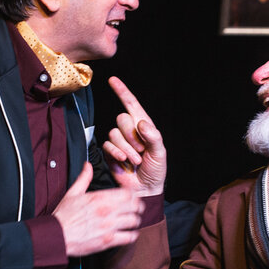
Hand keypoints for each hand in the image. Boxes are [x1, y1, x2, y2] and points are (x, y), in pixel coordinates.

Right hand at [53, 162, 142, 255]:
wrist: (56, 235)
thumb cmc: (63, 216)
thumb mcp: (72, 193)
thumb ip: (84, 178)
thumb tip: (88, 165)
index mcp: (100, 197)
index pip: (128, 193)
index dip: (133, 195)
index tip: (133, 197)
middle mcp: (107, 211)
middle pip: (135, 206)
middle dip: (138, 207)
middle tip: (136, 209)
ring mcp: (109, 226)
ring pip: (134, 221)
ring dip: (135, 221)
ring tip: (132, 221)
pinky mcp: (108, 240)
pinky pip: (129, 237)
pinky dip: (132, 235)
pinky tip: (129, 234)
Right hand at [102, 76, 165, 195]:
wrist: (145, 188)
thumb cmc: (156, 170)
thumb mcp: (160, 153)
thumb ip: (153, 137)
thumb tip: (140, 123)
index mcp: (144, 126)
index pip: (131, 104)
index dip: (122, 91)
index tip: (113, 80)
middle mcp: (130, 131)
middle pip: (121, 119)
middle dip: (132, 136)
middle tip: (141, 151)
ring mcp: (119, 142)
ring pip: (114, 134)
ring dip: (127, 150)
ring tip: (136, 160)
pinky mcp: (110, 153)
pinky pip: (108, 146)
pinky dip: (117, 155)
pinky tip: (125, 163)